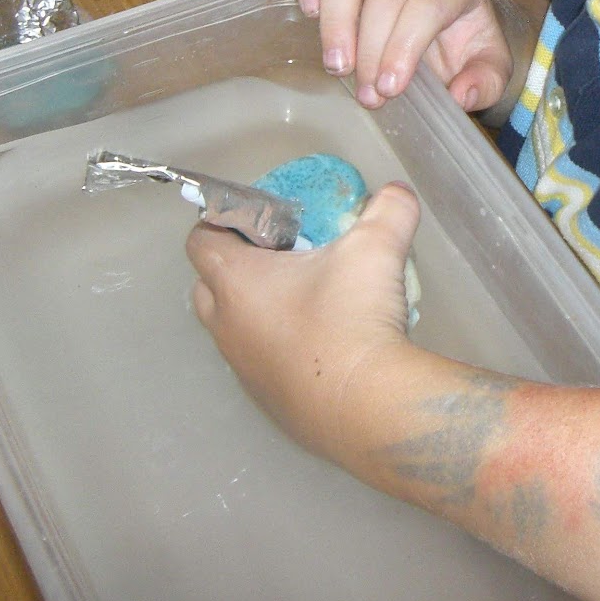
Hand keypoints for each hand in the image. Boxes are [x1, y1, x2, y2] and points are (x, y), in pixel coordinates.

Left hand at [188, 182, 419, 459]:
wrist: (366, 408)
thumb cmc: (354, 319)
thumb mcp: (376, 249)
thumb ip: (388, 210)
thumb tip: (398, 192)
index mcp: (236, 282)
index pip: (201, 238)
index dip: (224, 221)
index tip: (264, 219)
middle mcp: (227, 326)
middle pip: (207, 286)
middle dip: (236, 267)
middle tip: (284, 257)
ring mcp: (243, 369)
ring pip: (234, 329)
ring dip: (258, 312)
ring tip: (308, 301)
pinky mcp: (266, 401)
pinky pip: (260, 364)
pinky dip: (280, 350)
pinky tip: (322, 346)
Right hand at [292, 0, 512, 111]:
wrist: (448, 14)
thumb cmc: (464, 40)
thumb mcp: (490, 66)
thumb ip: (486, 82)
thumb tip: (460, 95)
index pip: (428, 5)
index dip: (405, 47)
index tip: (389, 88)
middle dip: (372, 50)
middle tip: (368, 94)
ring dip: (337, 21)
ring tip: (337, 66)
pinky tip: (310, 13)